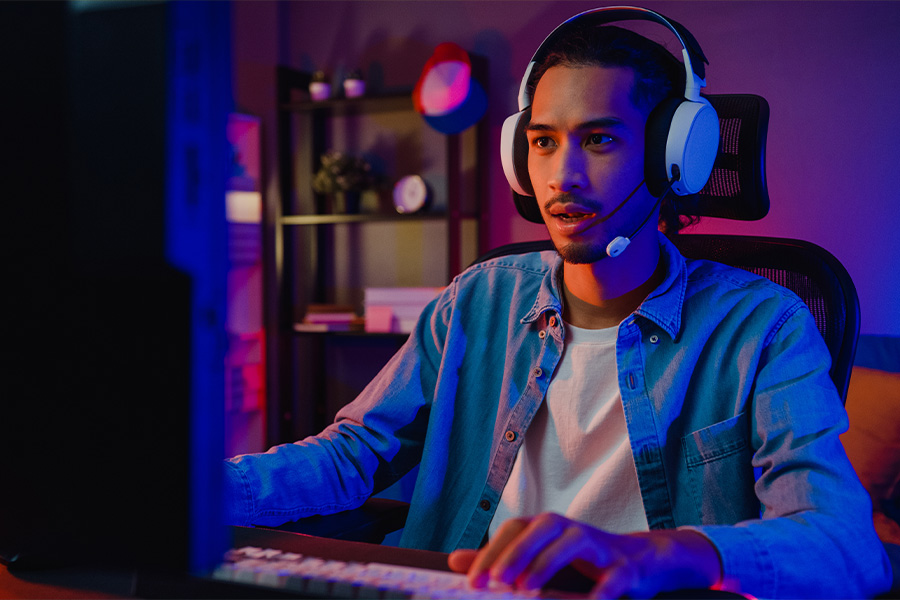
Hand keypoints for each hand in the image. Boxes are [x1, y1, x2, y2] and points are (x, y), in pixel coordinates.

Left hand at [447, 513, 722, 598]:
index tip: (472, 583)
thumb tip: (455, 562)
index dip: (492, 553)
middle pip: (539, 529)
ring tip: (526, 589)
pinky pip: (612, 578)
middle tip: (495, 582)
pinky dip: (599, 593)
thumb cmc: (582, 564)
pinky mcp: (624, 567)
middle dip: (515, 553)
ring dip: (547, 564)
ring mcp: (599, 545)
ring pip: (571, 543)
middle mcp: (570, 529)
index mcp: (547, 528)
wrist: (639, 564)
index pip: (513, 531)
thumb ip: (500, 560)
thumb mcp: (538, 560)